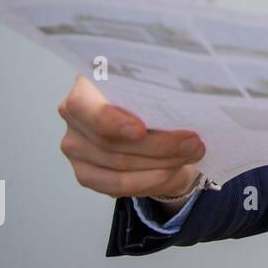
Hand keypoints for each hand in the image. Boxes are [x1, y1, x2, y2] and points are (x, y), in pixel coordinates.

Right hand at [58, 74, 205, 198]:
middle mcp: (74, 117)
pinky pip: (118, 186)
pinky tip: (175, 171)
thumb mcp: (156, 81)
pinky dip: (152, 181)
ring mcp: (76, 147)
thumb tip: (186, 95)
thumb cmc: (152, 93)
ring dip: (162, 164)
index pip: (83, 106)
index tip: (141, 129)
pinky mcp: (86, 173)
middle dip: (158, 145)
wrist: (151, 116)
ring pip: (119, 167)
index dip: (111, 121)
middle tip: (193, 142)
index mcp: (85, 85)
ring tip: (193, 154)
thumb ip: (160, 84)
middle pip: (110, 142)